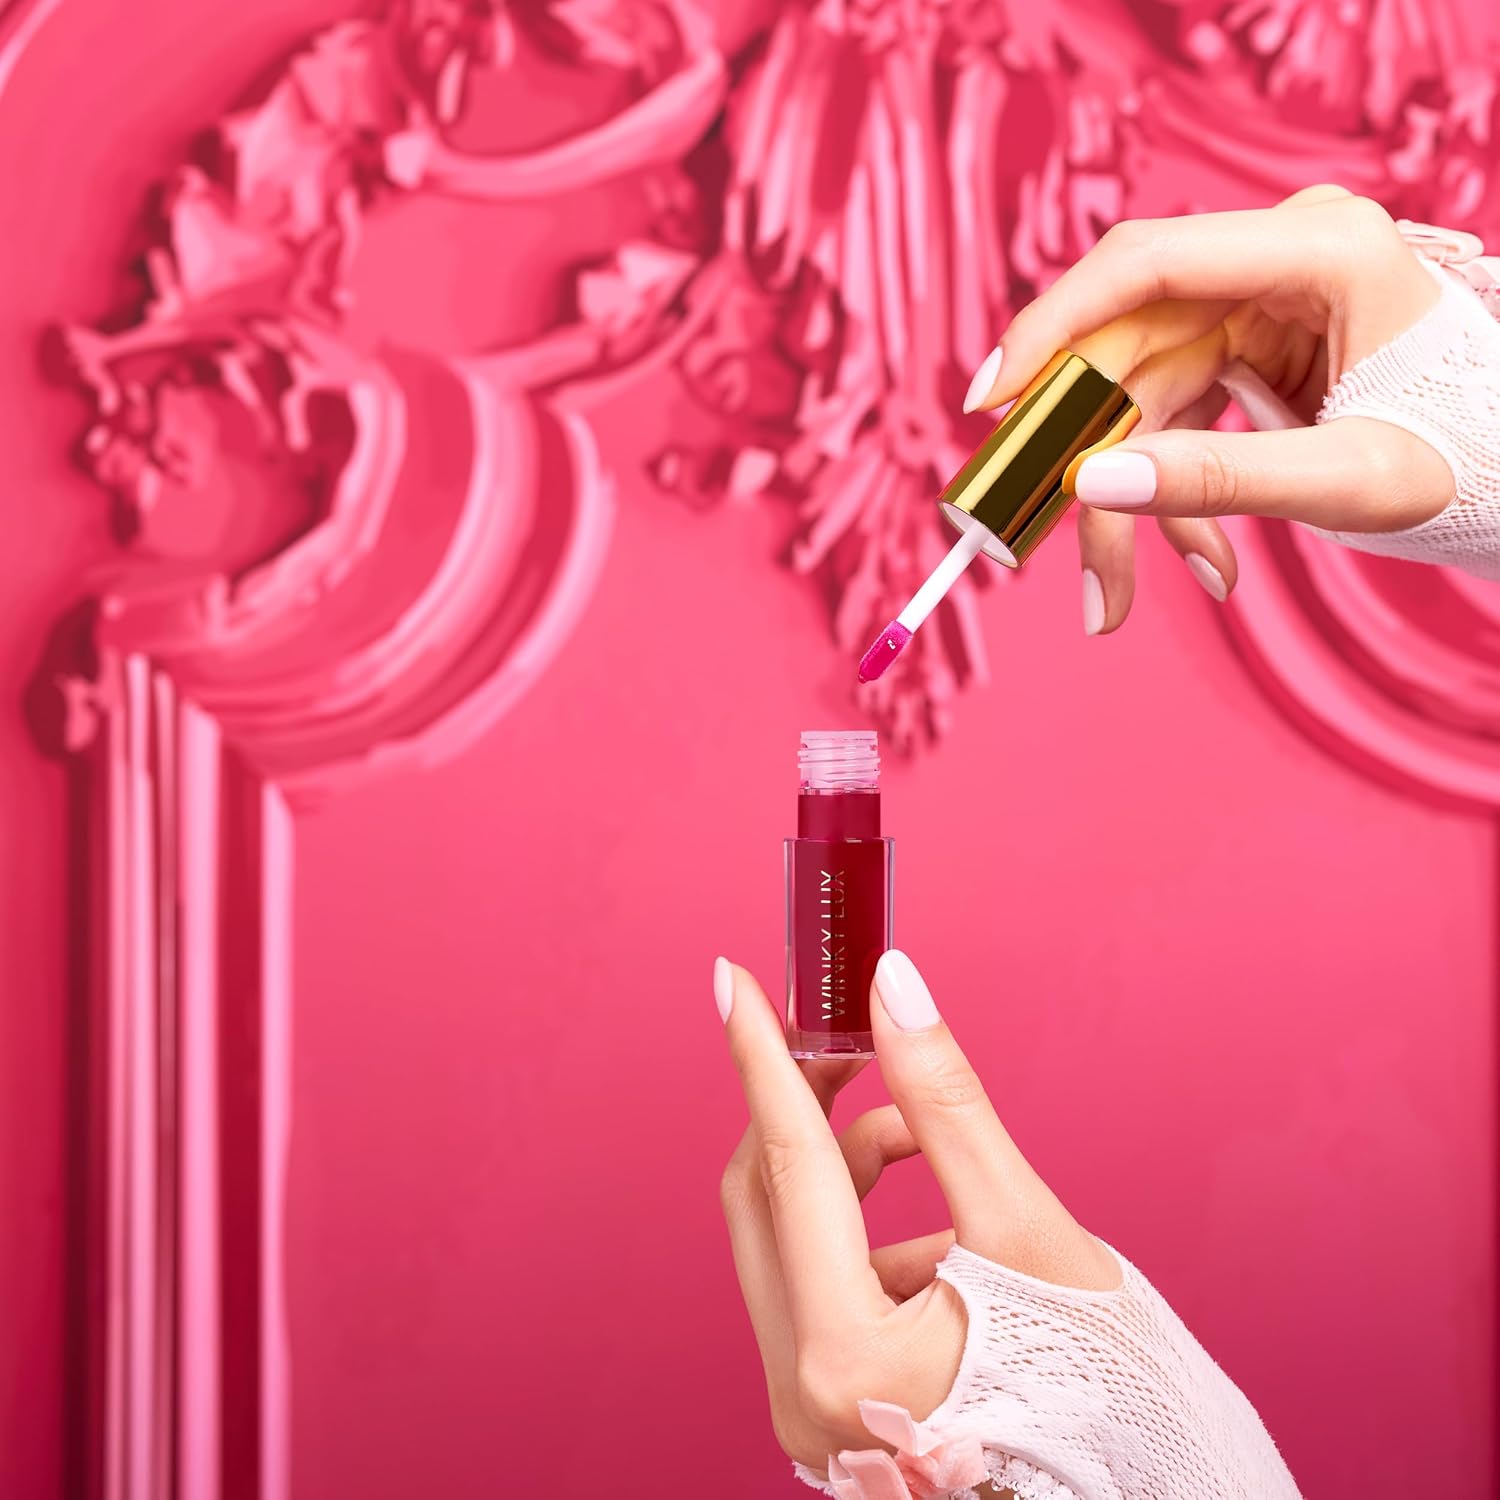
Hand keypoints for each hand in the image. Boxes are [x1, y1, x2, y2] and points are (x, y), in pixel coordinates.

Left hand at [714, 949, 1116, 1483]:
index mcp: (845, 1357)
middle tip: (841, 1036)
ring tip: (922, 1135)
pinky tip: (940, 1230)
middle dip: (802, 1105)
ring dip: (846, 1168)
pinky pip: (818, 1285)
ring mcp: (808, 1410)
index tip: (733, 982)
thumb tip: (892, 989)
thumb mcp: (1025, 1225)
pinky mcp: (828, 1408)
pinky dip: (867, 1232)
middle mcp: (803, 1394)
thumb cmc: (1101, 1381)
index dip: (763, 1057)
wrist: (1133, 1490)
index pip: (790, 1164)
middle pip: (768, 1200)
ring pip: (791, 1239)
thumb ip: (947, 1101)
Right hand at [963, 186, 1456, 633]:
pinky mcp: (1246, 349)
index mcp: (1322, 249)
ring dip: (1120, 503)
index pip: (1148, 265)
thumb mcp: (1347, 480)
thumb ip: (1217, 479)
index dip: (1052, 326)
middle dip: (1079, 455)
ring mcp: (1258, 306)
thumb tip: (1091, 483)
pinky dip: (1166, 496)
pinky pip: (1167, 420)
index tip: (989, 402)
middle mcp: (1278, 262)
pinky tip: (1200, 560)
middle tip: (1026, 534)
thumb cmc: (1467, 460)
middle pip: (1126, 346)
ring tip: (1114, 597)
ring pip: (1136, 399)